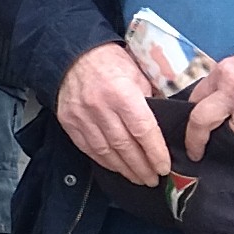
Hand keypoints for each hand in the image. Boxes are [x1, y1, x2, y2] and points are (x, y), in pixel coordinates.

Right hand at [54, 41, 172, 188]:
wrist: (72, 54)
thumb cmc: (109, 61)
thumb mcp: (138, 73)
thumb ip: (150, 99)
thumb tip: (163, 123)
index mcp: (121, 93)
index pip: (143, 130)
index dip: (155, 152)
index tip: (164, 166)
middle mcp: (100, 107)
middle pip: (125, 146)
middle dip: (141, 167)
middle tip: (153, 179)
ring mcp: (82, 116)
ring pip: (106, 152)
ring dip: (124, 169)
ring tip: (138, 178)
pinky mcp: (69, 122)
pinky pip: (88, 148)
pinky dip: (104, 161)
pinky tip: (116, 167)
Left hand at [182, 47, 233, 163]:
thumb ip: (223, 85)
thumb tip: (208, 106)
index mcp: (222, 74)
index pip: (195, 98)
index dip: (190, 116)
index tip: (190, 129)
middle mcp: (232, 90)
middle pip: (201, 120)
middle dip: (195, 139)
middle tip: (194, 152)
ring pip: (231, 136)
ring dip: (232, 143)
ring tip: (231, 149)